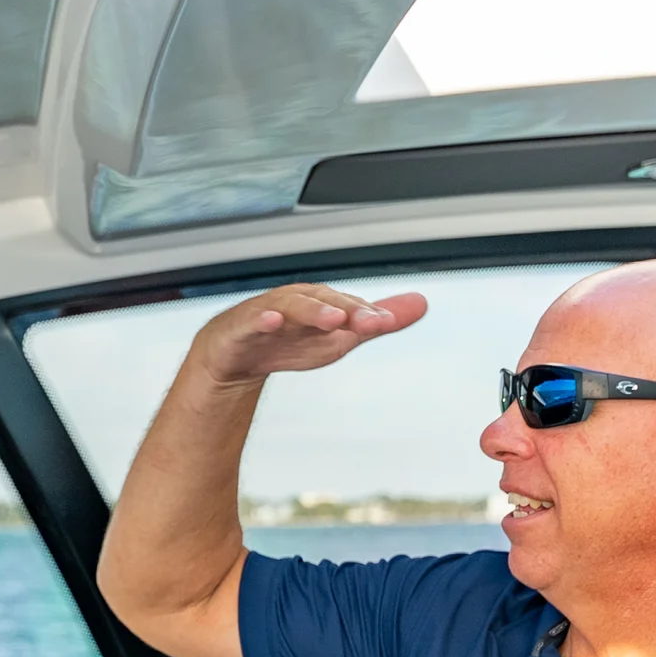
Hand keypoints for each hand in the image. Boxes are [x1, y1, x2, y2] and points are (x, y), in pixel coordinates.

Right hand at [191, 283, 427, 387]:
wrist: (234, 355)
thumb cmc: (287, 339)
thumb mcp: (338, 337)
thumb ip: (375, 322)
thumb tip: (421, 304)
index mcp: (321, 303)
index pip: (349, 306)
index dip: (369, 314)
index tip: (390, 322)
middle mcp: (297, 302)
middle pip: (324, 301)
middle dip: (348, 311)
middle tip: (371, 323)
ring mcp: (267, 312)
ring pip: (292, 306)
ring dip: (313, 311)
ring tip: (333, 320)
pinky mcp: (240, 327)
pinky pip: (251, 321)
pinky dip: (261, 319)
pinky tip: (271, 321)